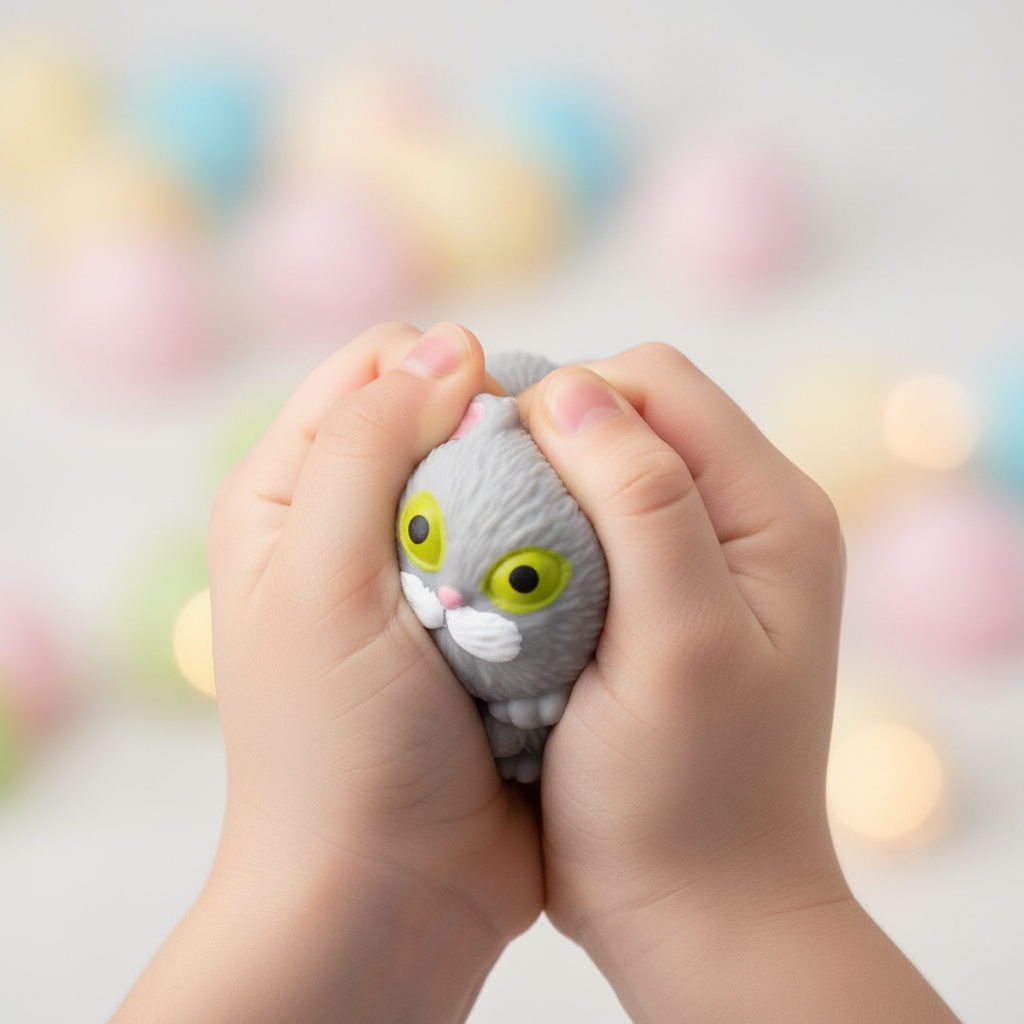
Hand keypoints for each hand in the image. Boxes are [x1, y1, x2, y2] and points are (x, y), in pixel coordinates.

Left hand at [115, 323, 541, 1023]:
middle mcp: (354, 525)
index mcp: (291, 496)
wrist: (391, 893)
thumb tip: (448, 342)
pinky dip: (563, 555)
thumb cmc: (338, 743)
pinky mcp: (483, 625)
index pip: (375, 370)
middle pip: (445, 421)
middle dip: (503, 434)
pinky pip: (536, 554)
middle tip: (548, 489)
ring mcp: (424, 577)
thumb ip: (367, 445)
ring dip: (542, 498)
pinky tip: (592, 579)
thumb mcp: (321, 580)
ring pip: (503, 484)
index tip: (504, 420)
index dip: (444, 371)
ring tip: (570, 542)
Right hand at [520, 344, 961, 1022]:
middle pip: (627, 416)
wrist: (695, 911)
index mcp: (770, 509)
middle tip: (483, 509)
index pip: (656, 384)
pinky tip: (504, 581)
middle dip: (547, 442)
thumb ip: (642, 502)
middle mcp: (743, 519)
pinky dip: (538, 537)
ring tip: (485, 545)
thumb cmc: (686, 795)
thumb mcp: (676, 641)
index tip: (495, 462)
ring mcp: (699, 560)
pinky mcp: (655, 601)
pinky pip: (587, 527)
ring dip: (537, 491)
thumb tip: (571, 388)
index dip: (569, 400)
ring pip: (598, 469)